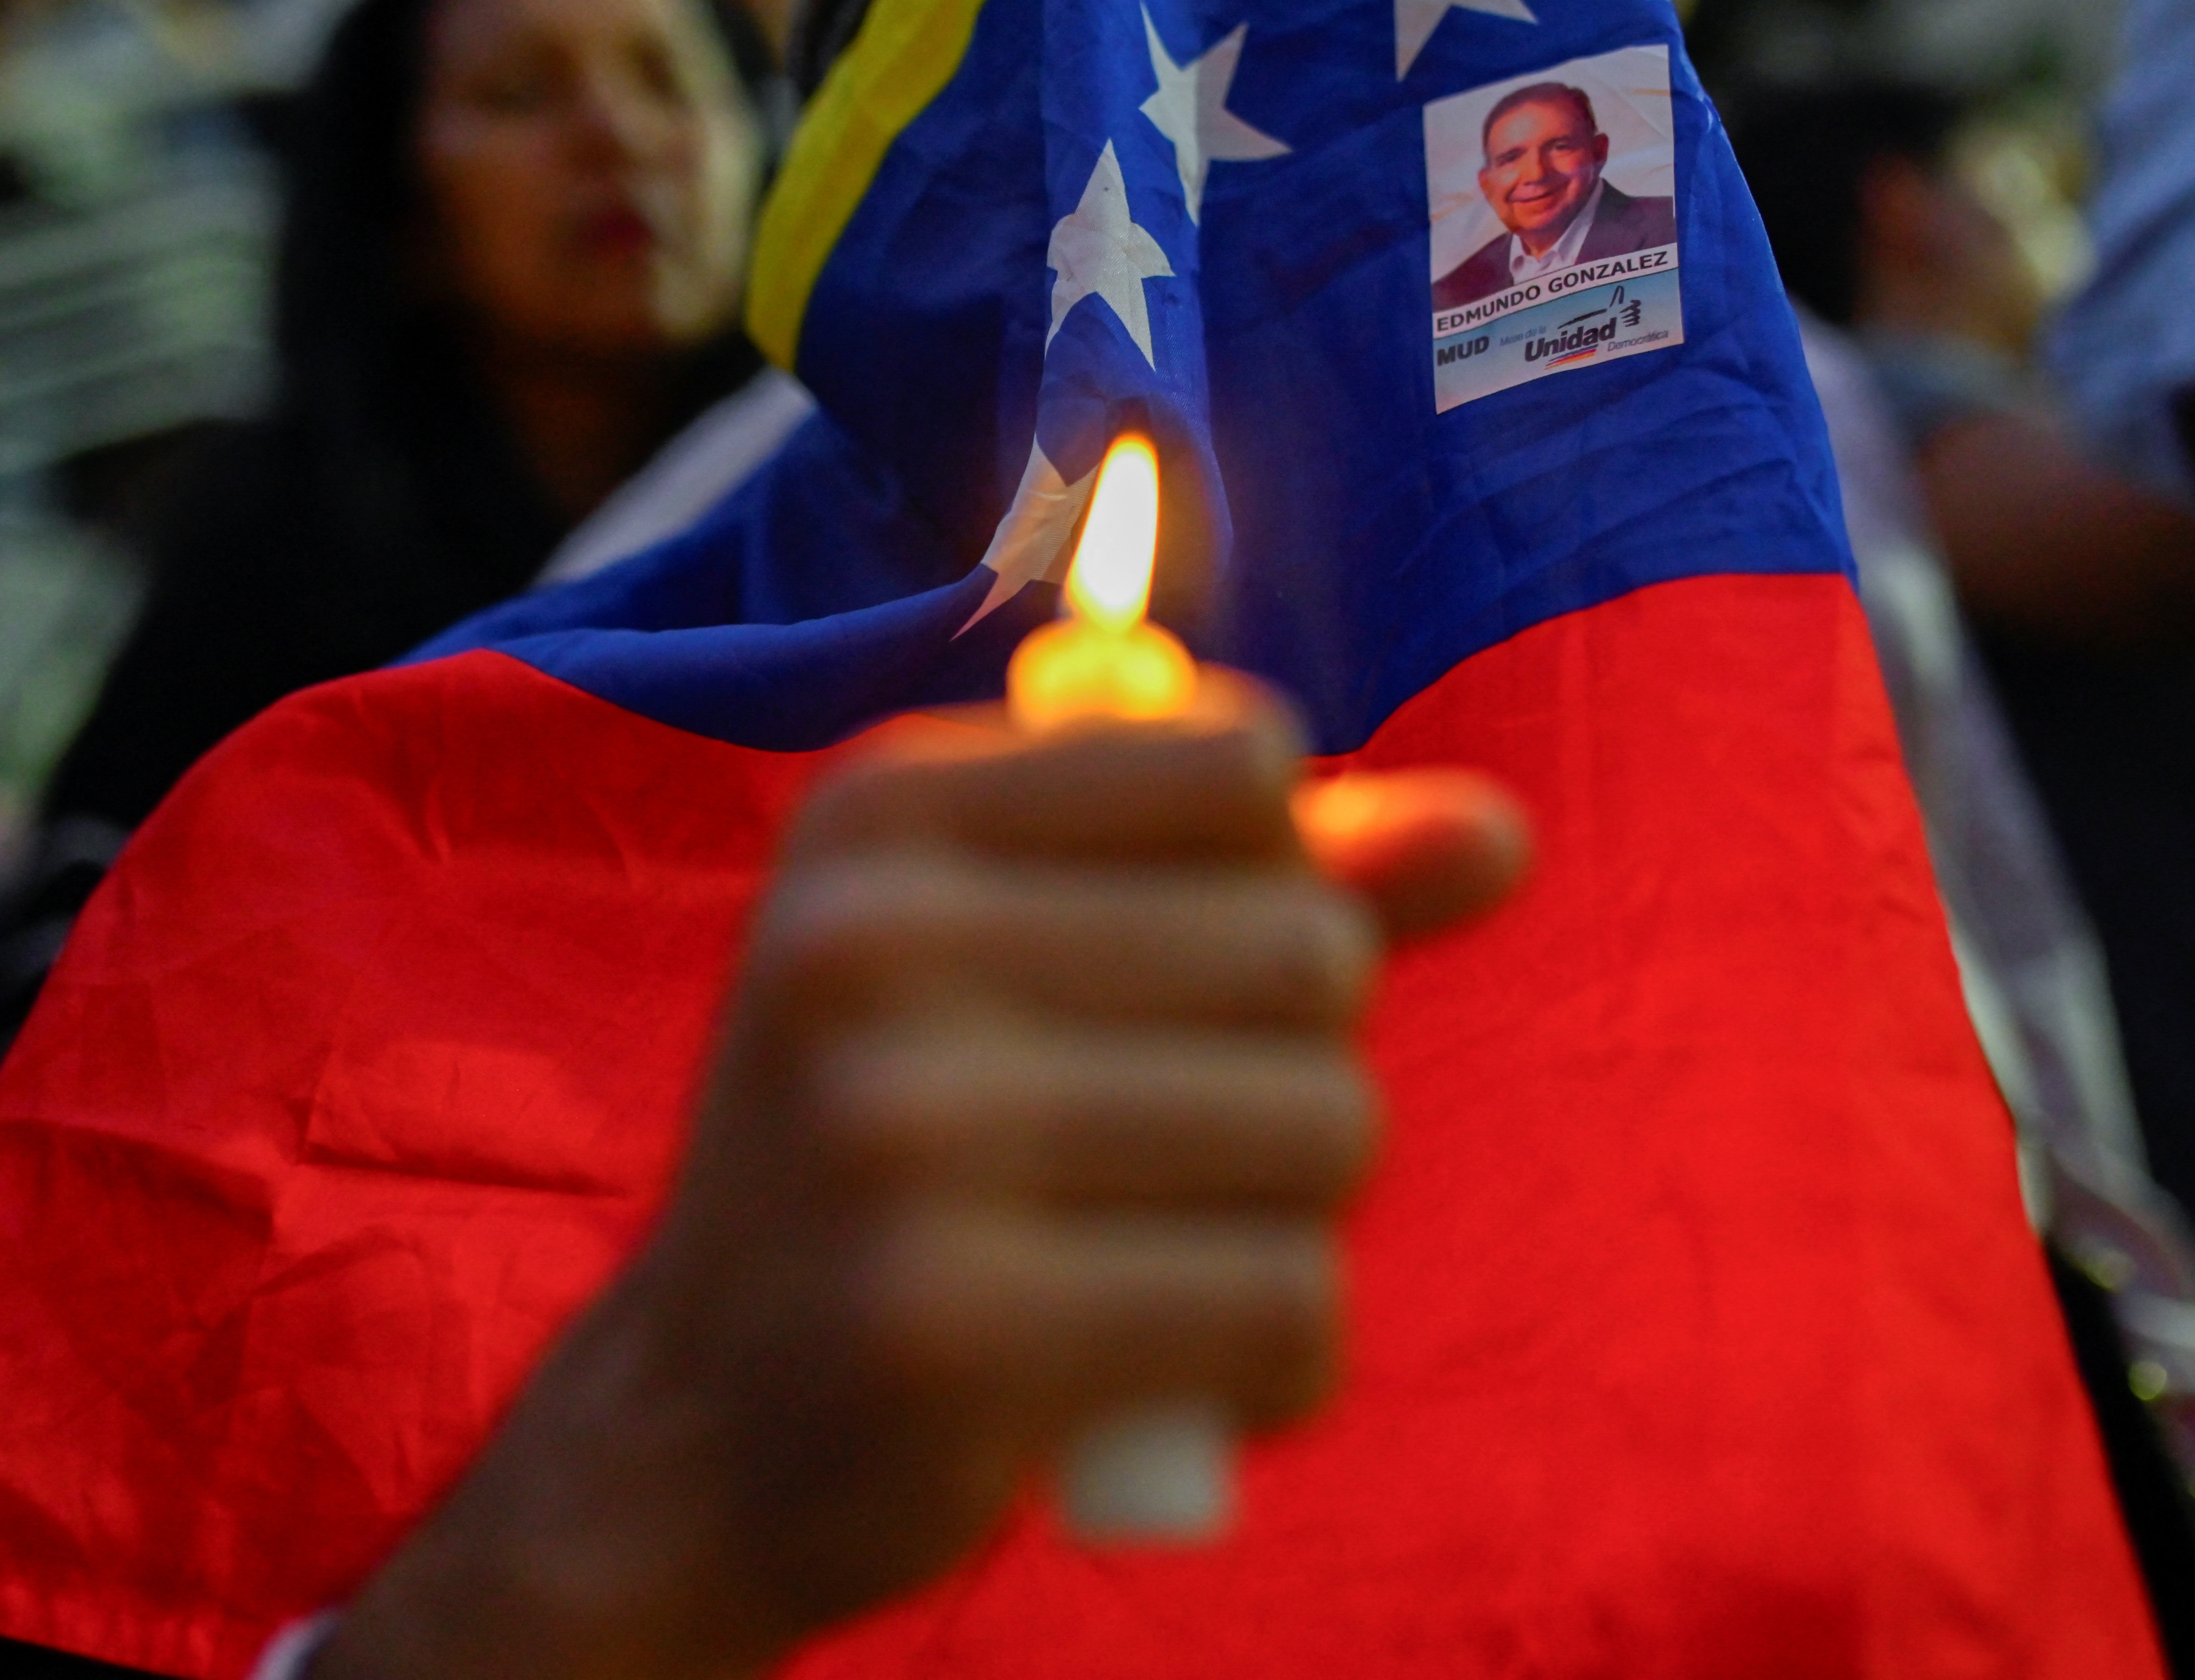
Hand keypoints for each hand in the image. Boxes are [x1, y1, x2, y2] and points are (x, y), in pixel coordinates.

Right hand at [313, 676, 1528, 1679]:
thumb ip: (1266, 877)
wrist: (693, 1432)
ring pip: (1329, 1127)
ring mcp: (899, 1134)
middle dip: (1294, 1066)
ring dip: (1294, 1217)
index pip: (1246, 762)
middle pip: (1313, 951)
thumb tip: (1501, 832)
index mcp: (878, 809)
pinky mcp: (954, 1331)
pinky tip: (1167, 1379)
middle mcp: (866, 943)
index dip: (1268, 881)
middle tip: (1151, 1152)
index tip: (1158, 978)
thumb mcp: (1036, 958)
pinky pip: (1296, 1306)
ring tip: (1154, 1257)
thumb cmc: (901, 1161)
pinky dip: (1281, 1362)